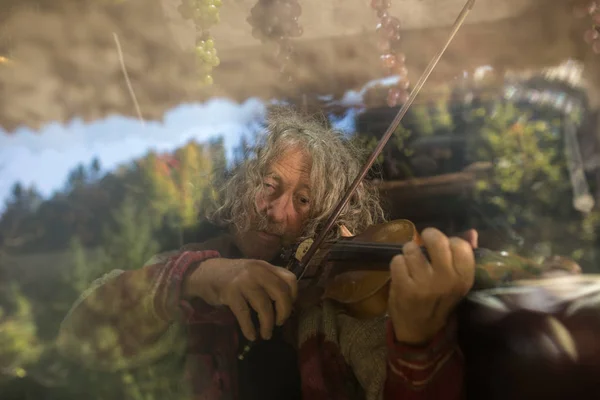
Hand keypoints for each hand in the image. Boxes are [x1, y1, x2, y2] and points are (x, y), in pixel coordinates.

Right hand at [184, 258, 297, 340]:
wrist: (204, 273)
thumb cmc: (232, 276)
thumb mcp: (253, 272)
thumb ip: (269, 281)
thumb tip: (286, 304)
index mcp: (266, 266)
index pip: (290, 279)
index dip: (293, 296)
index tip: (288, 307)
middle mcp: (257, 271)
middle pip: (281, 293)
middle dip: (284, 312)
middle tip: (280, 323)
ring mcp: (243, 281)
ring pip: (264, 306)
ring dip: (267, 324)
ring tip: (266, 334)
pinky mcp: (230, 293)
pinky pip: (244, 314)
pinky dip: (249, 328)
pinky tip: (251, 336)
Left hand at [388, 228, 475, 344]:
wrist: (420, 331)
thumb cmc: (439, 301)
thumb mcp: (456, 282)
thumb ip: (464, 256)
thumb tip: (471, 232)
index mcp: (463, 279)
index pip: (460, 245)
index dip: (449, 241)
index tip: (443, 248)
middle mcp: (446, 280)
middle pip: (436, 240)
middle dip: (428, 237)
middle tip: (424, 244)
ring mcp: (424, 284)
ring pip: (411, 249)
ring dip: (409, 252)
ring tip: (412, 263)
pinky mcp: (404, 288)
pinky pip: (397, 261)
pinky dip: (397, 264)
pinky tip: (402, 273)